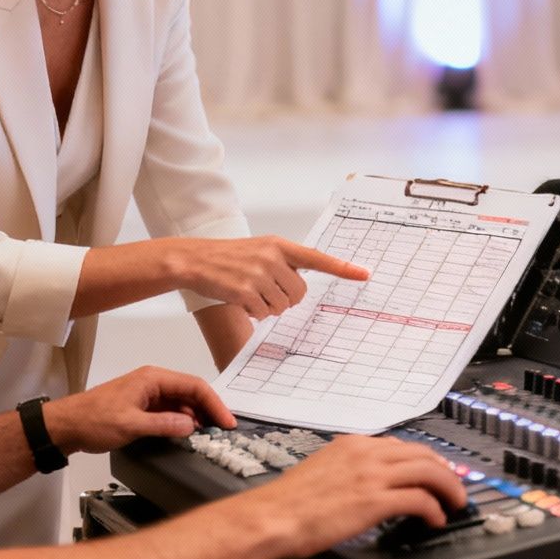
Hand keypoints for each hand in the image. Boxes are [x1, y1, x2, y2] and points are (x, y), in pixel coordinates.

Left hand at [44, 366, 237, 454]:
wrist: (67, 425)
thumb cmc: (95, 421)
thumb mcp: (131, 425)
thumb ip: (163, 425)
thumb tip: (192, 426)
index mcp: (153, 378)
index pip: (194, 385)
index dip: (214, 404)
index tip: (228, 423)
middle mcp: (153, 382)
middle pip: (191, 392)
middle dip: (209, 410)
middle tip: (224, 431)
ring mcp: (148, 394)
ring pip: (181, 402)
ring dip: (196, 417)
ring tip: (210, 436)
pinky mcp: (143, 406)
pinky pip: (170, 411)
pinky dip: (181, 421)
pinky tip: (187, 435)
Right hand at [169, 236, 369, 319]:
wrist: (194, 259)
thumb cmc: (228, 257)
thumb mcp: (259, 250)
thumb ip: (282, 263)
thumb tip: (299, 290)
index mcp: (278, 245)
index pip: (317, 258)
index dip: (343, 268)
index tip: (365, 275)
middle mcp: (272, 257)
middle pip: (299, 293)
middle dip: (286, 298)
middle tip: (265, 290)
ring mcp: (258, 274)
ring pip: (282, 306)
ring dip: (268, 307)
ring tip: (249, 292)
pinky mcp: (245, 291)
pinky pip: (263, 313)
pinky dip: (254, 312)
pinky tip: (240, 299)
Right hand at [245, 436, 468, 557]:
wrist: (273, 516)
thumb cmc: (289, 503)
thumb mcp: (321, 470)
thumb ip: (346, 469)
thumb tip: (361, 482)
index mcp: (352, 445)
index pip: (401, 446)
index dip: (424, 460)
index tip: (433, 472)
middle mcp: (366, 454)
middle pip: (423, 454)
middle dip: (445, 471)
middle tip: (454, 488)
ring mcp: (372, 476)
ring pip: (429, 472)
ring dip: (449, 488)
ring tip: (455, 503)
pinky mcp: (375, 501)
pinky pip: (419, 499)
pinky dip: (434, 508)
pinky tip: (435, 519)